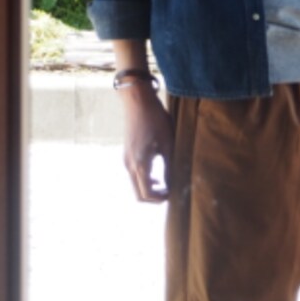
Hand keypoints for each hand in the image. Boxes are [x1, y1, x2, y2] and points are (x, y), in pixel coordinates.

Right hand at [121, 85, 173, 202]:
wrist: (138, 101)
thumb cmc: (155, 120)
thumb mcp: (168, 144)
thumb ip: (170, 167)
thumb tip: (174, 185)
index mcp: (140, 164)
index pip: (146, 194)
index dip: (160, 199)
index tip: (173, 194)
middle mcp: (129, 165)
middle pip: (139, 194)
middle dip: (154, 198)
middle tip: (170, 193)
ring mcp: (126, 159)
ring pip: (136, 185)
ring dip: (149, 189)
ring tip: (166, 184)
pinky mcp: (127, 154)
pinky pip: (134, 175)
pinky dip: (145, 180)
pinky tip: (157, 174)